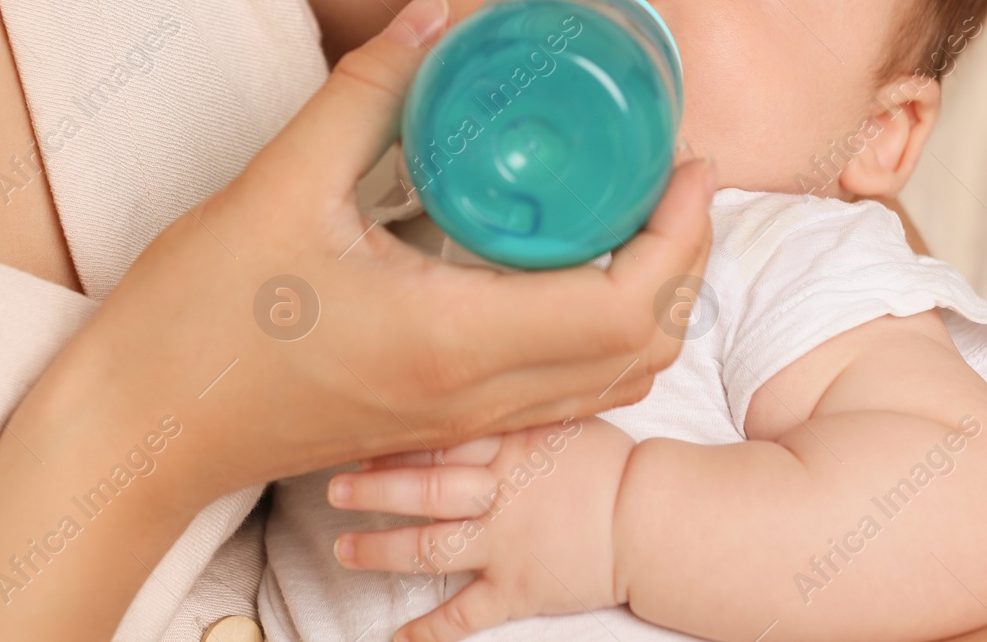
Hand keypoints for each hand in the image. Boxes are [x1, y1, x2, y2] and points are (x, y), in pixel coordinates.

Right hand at [0, 0, 713, 641]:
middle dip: (684, 267)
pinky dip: (598, 341)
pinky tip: (562, 273)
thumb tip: (433, 14)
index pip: (623, 306)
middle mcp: (475, 395)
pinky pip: (559, 397)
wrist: (142, 427)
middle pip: (640, 351)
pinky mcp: (438, 424)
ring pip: (607, 385)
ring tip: (636, 222)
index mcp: (451, 338)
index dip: (679, 237)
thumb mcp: (277, 185)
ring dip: (650, 308)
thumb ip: (364, 91)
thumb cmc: (197, 318)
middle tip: (675, 184)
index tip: (687, 165)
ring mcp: (460, 421)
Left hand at [328, 418, 637, 641]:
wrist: (653, 520)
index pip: (437, 439)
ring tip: (344, 549)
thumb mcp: (563, 414)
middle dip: (371, 490)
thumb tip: (478, 371)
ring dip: (380, 551)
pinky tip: (396, 638)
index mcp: (507, 445)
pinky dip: (429, 630)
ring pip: (428, 549)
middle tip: (333, 487)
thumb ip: (516, 402)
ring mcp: (504, 545)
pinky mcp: (517, 590)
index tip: (358, 434)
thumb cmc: (610, 463)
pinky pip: (465, 616)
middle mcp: (496, 494)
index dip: (393, 440)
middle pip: (421, 491)